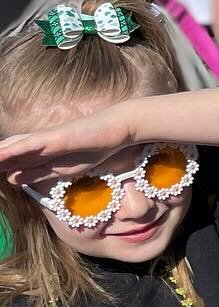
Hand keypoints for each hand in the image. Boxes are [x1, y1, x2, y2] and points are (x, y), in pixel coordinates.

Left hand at [0, 100, 138, 185]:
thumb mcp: (62, 169)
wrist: (118, 128)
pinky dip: (10, 152)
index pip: (6, 162)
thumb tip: (12, 178)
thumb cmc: (95, 146)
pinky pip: (26, 146)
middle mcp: (34, 144)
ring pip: (8, 150)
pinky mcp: (52, 138)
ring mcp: (42, 139)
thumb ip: (38, 172)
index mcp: (37, 153)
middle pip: (3, 154)